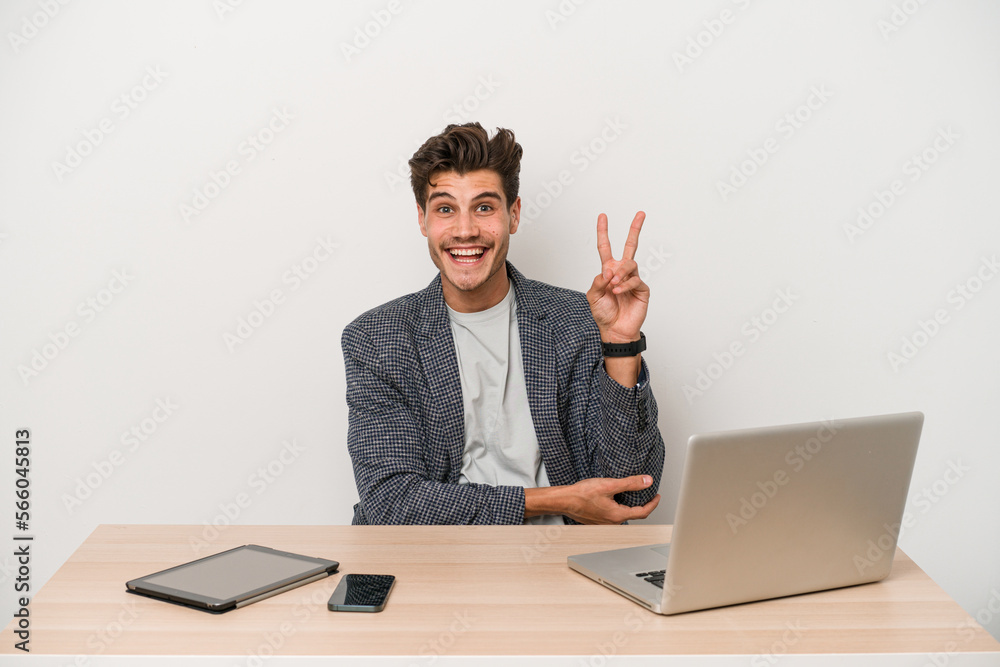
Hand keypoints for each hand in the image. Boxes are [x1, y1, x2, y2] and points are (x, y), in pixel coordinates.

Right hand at [525, 475, 660, 523]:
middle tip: (647, 493)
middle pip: (634, 514)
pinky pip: (613, 514)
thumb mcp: (610, 485)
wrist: (564, 500)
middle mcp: (612, 522)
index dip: (653, 503)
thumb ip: (631, 483)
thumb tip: (647, 481)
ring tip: (631, 493)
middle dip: (642, 503)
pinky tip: (614, 497)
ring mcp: (605, 522)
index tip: (657, 496)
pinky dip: (619, 506)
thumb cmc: (582, 494)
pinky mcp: (598, 520)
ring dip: (630, 504)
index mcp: (618, 515)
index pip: (643, 512)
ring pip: (623, 514)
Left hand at [587, 212, 648, 343]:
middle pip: (630, 245)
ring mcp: (633, 279)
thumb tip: (608, 270)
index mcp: (608, 270)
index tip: (602, 216)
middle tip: (641, 214)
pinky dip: (624, 286)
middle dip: (635, 229)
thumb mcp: (593, 296)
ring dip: (620, 273)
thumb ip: (598, 281)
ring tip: (613, 286)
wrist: (615, 330)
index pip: (605, 247)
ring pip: (629, 264)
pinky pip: (634, 280)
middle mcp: (621, 272)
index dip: (603, 232)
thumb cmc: (604, 313)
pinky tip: (618, 292)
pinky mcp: (642, 288)